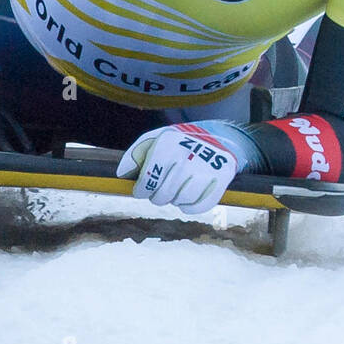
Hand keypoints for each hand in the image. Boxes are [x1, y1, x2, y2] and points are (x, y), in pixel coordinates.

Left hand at [116, 124, 237, 216]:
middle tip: (161, 190)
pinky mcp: (221, 178)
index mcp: (167, 145)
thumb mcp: (154, 139)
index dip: (141, 190)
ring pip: (181, 201)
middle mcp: (187, 156)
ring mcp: (205, 168)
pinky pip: (200, 206)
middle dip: (158, 196)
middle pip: (163, 195)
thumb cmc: (177, 142)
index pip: (147, 181)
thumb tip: (122, 175)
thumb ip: (135, 154)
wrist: (216, 136)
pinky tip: (187, 198)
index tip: (142, 190)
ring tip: (176, 189)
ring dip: (175, 200)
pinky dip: (191, 207)